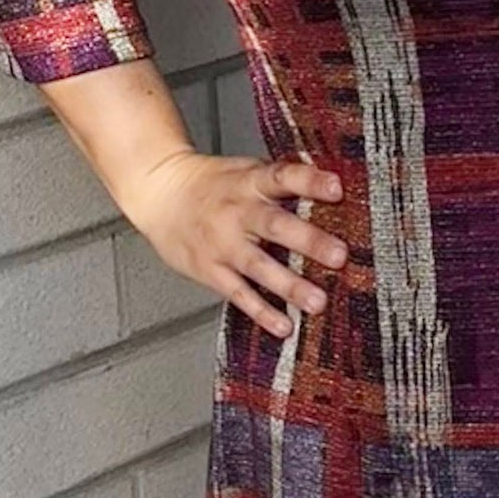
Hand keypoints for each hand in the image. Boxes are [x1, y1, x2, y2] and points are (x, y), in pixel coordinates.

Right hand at [124, 150, 347, 339]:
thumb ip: (282, 182)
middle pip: (274, 225)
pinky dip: (261, 312)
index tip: (336, 188)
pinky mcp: (210, 271)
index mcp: (249, 182)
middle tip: (339, 256)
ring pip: (258, 266)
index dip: (309, 181)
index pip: (282, 177)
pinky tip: (284, 326)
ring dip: (289, 285)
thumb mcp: (245, 171)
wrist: (159, 194)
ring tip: (317, 302)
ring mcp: (222, 244)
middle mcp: (237, 213)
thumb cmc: (212, 184)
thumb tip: (334, 188)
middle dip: (308, 241)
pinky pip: (238, 293)